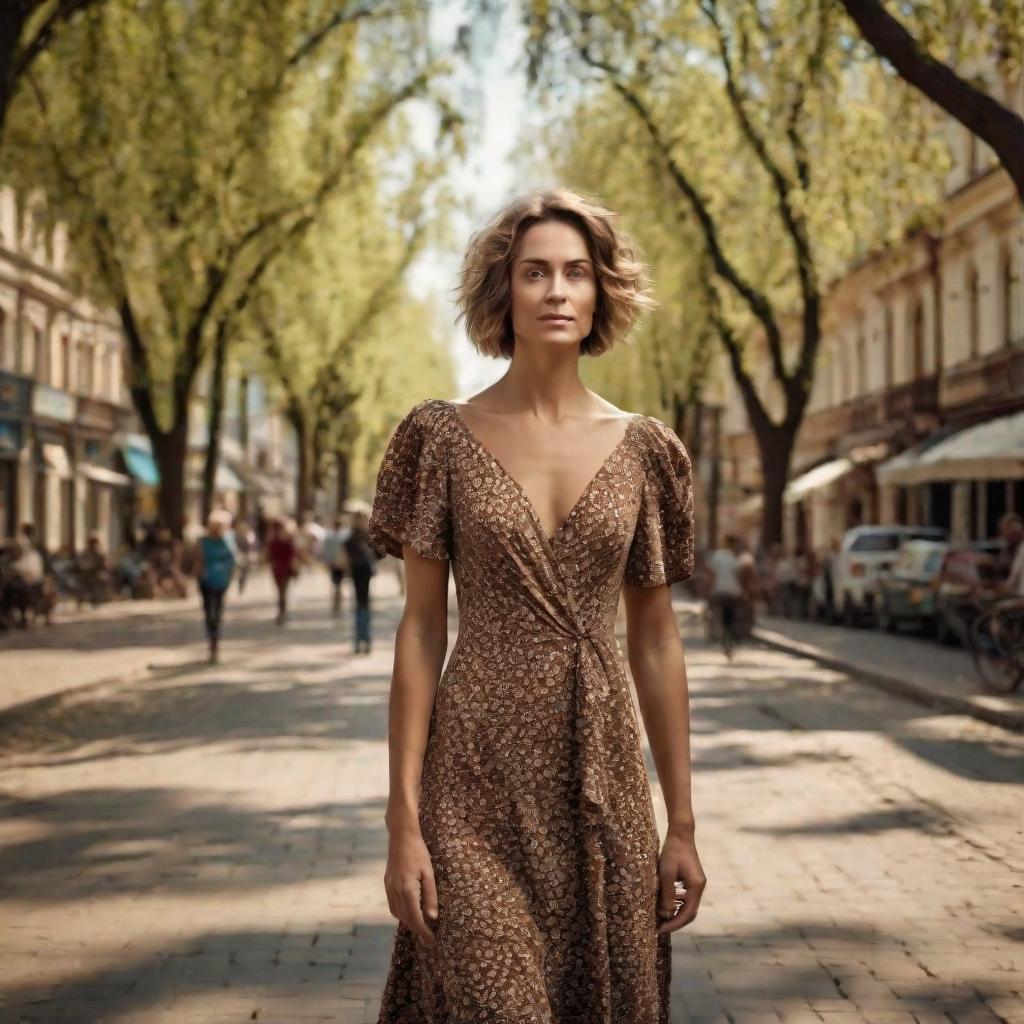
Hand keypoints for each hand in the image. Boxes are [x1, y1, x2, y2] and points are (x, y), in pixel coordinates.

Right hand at [384, 827, 438, 945]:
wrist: (401, 836)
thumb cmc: (419, 852)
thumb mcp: (429, 873)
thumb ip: (430, 896)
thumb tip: (432, 918)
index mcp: (407, 890)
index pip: (416, 919)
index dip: (424, 932)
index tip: (433, 942)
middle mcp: (395, 891)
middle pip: (405, 919)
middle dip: (417, 929)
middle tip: (430, 935)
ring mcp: (389, 887)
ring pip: (397, 913)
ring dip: (408, 921)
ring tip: (421, 924)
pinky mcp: (387, 883)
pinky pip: (392, 905)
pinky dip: (401, 912)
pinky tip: (409, 910)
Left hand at [656, 828, 705, 934]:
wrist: (681, 833)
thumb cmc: (672, 851)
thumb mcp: (667, 873)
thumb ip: (667, 894)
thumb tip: (665, 914)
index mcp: (696, 887)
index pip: (687, 913)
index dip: (675, 923)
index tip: (661, 929)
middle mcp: (699, 887)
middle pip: (690, 912)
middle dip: (676, 922)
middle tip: (661, 928)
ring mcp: (697, 883)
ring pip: (688, 906)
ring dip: (676, 914)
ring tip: (662, 919)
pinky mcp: (692, 879)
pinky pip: (686, 897)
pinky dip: (677, 904)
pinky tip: (666, 905)